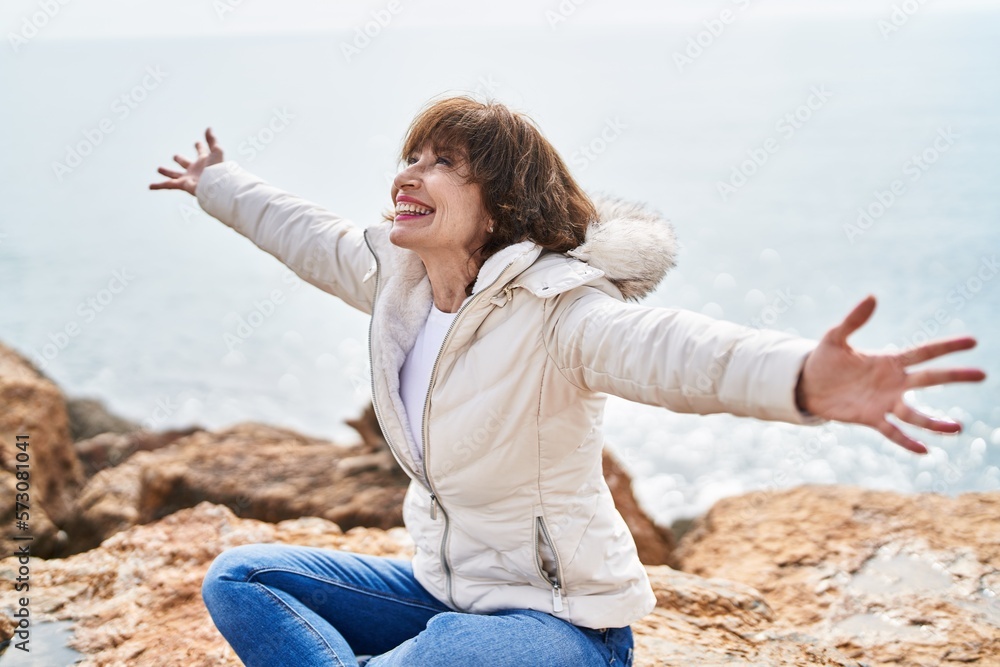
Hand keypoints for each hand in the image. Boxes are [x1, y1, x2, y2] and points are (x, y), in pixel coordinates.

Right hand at [149, 127, 223, 195]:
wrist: (216, 184)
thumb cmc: (218, 169)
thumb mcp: (217, 151)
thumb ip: (212, 140)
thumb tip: (209, 128)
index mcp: (204, 161)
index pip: (201, 152)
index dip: (200, 147)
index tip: (197, 143)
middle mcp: (196, 170)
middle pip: (186, 164)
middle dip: (180, 160)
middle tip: (175, 156)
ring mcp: (188, 178)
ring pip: (174, 175)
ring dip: (167, 172)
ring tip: (159, 169)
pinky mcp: (183, 185)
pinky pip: (168, 185)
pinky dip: (158, 186)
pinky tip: (150, 186)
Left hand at [796, 295, 985, 453]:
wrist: (807, 385)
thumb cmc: (824, 359)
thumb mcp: (835, 337)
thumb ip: (854, 320)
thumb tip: (872, 297)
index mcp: (889, 361)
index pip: (923, 352)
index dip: (946, 347)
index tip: (972, 341)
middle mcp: (894, 383)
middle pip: (929, 379)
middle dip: (955, 376)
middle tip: (982, 374)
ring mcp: (884, 402)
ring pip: (915, 413)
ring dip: (935, 422)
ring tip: (958, 428)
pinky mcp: (871, 419)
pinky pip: (893, 432)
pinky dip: (907, 441)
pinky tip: (924, 451)